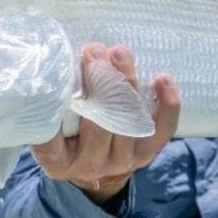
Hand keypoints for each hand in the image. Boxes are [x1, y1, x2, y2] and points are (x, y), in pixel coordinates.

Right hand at [31, 43, 180, 203]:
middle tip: (94, 52)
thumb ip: (53, 105)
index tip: (59, 74)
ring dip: (127, 82)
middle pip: (99, 124)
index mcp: (59, 161)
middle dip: (98, 82)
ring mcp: (121, 161)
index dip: (57, 105)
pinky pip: (163, 129)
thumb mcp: (51, 126)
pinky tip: (162, 79)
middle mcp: (90, 165)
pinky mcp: (146, 154)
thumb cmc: (66, 136)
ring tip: (120, 53)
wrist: (94, 166)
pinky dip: (167, 104)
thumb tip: (60, 61)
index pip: (52, 139)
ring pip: (130, 121)